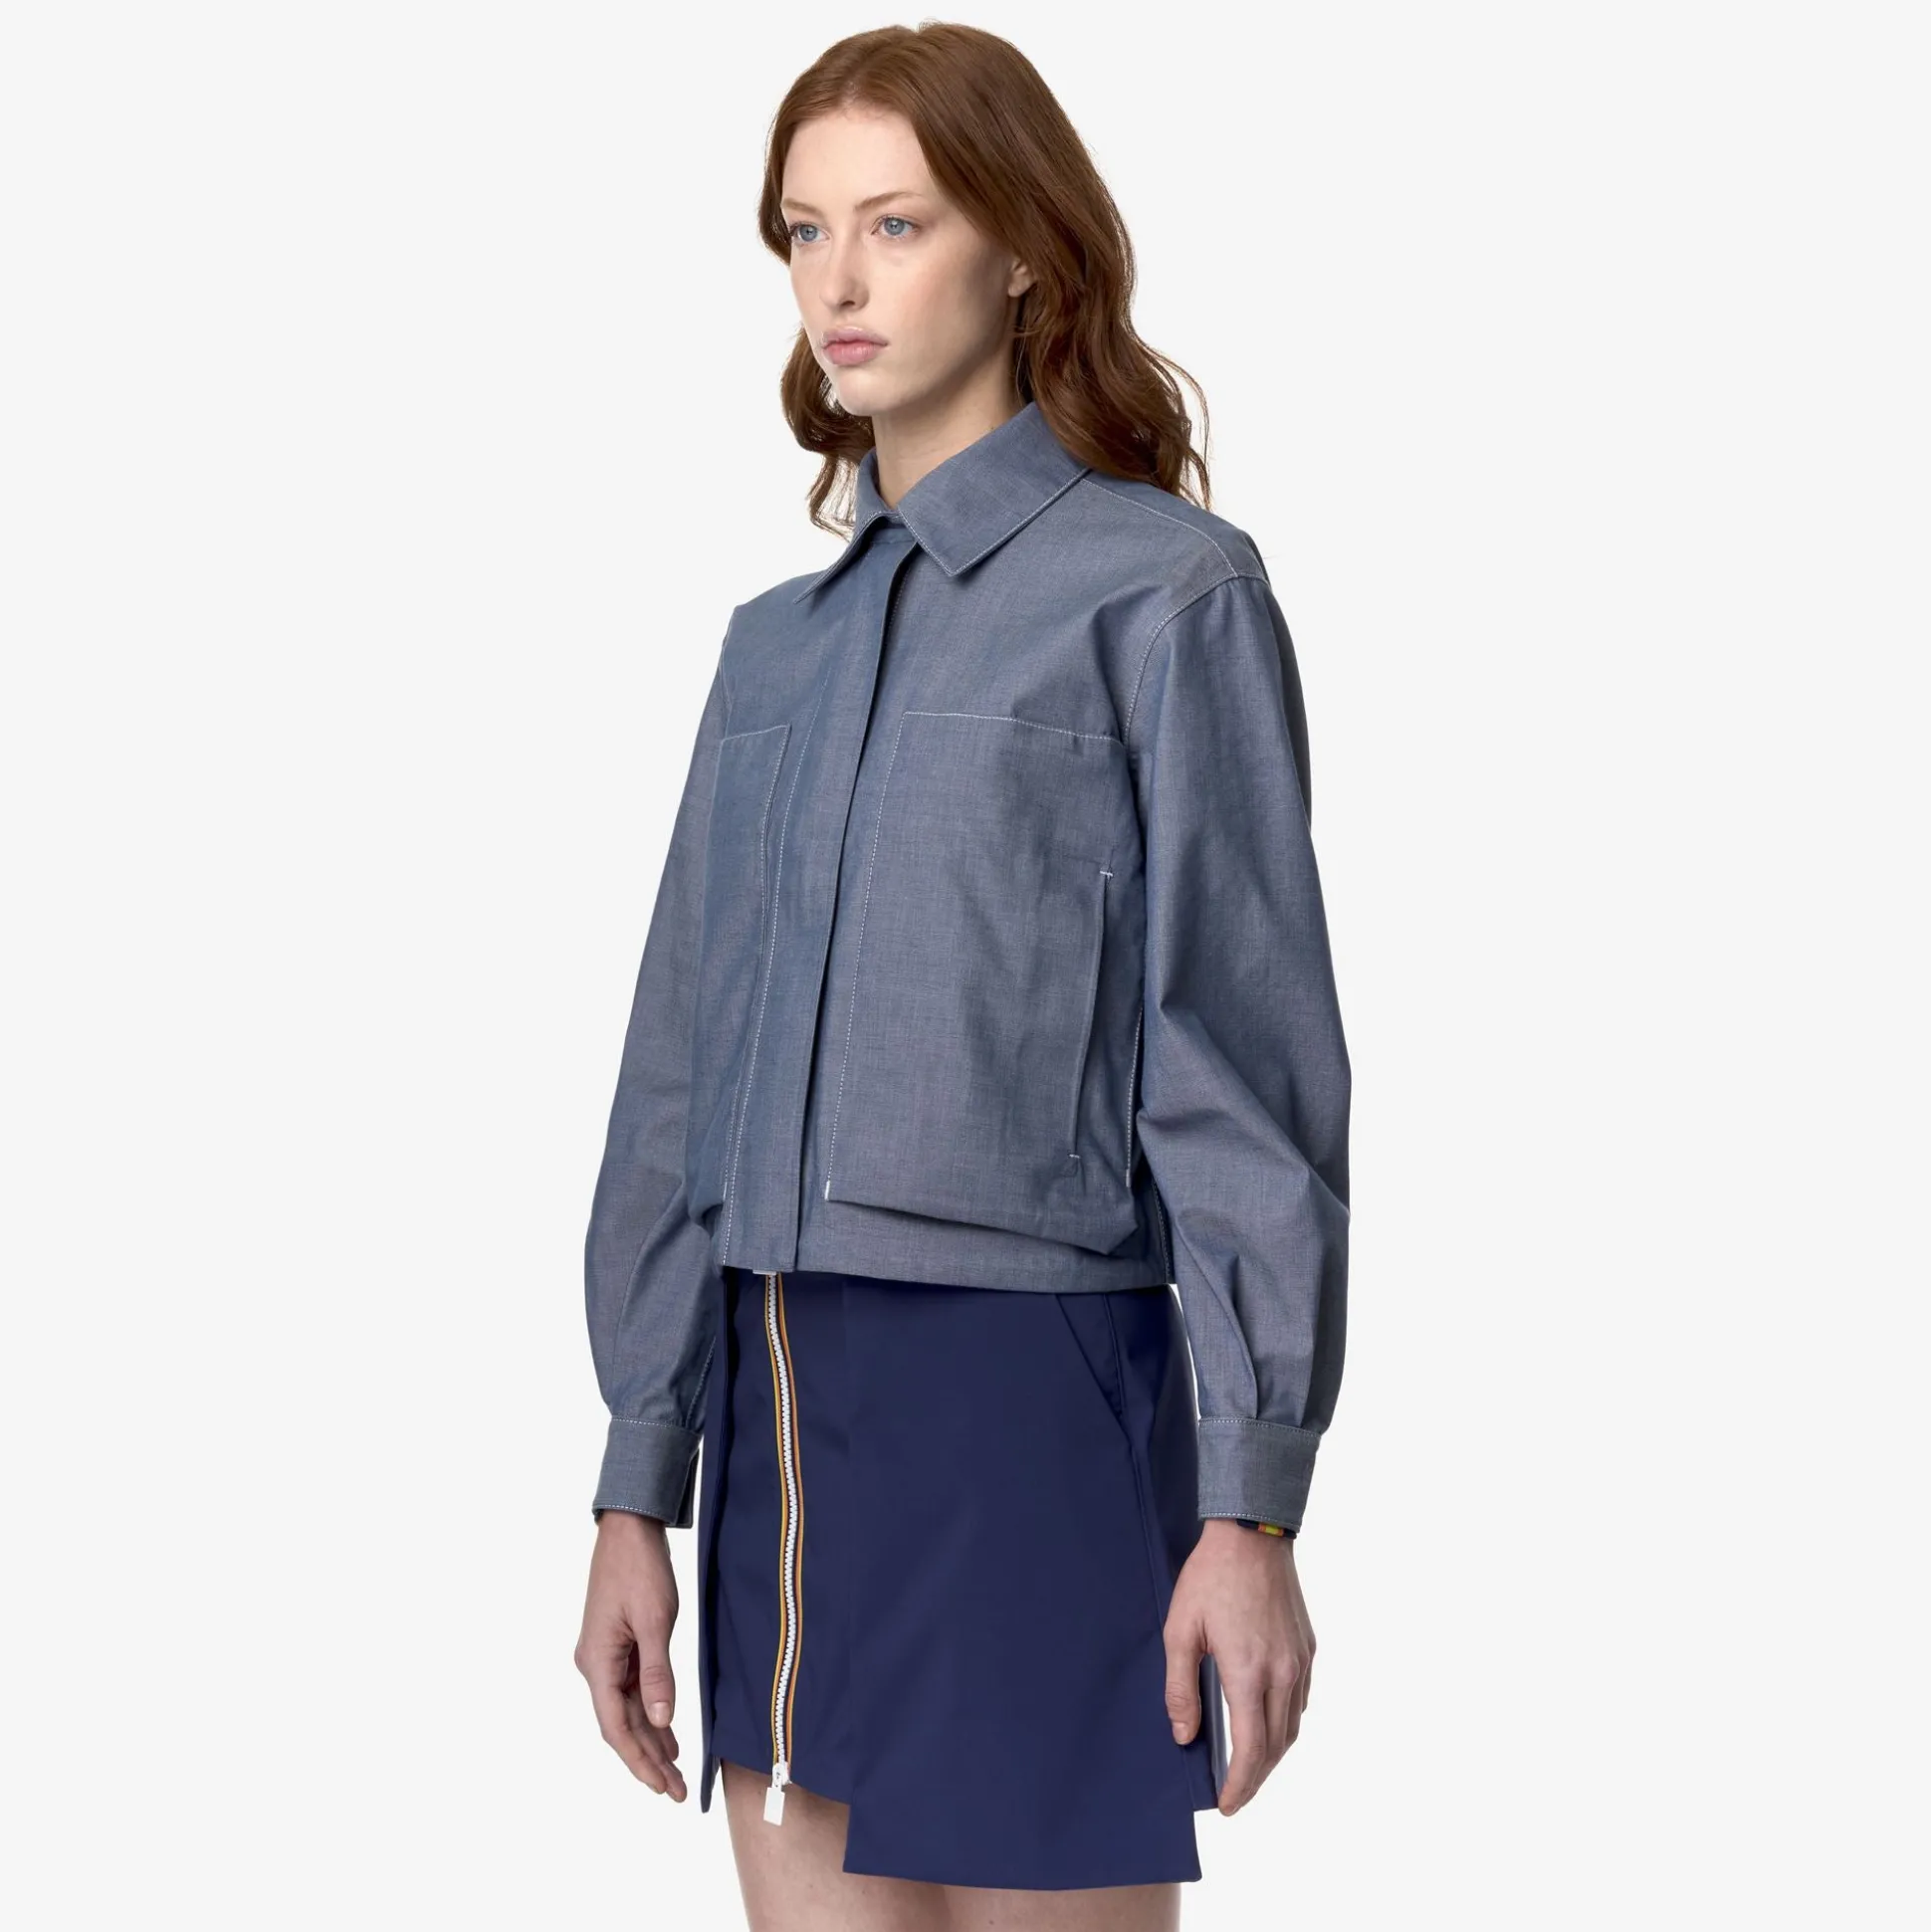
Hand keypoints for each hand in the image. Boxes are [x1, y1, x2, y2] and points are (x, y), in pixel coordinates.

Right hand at [575, 1510, 686, 1799]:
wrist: (629, 1529)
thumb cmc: (640, 1568)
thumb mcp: (654, 1620)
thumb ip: (657, 1671)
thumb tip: (660, 1719)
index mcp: (597, 1662)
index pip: (616, 1727)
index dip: (639, 1761)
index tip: (661, 1787)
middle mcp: (595, 1665)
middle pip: (621, 1725)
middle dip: (648, 1760)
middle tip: (676, 1791)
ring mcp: (604, 1656)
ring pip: (628, 1710)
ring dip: (651, 1740)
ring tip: (674, 1771)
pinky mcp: (617, 1646)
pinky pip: (632, 1689)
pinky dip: (650, 1712)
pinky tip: (666, 1732)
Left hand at [1163, 1519, 1313, 1814]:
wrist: (1252, 1534)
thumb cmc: (1210, 1578)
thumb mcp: (1180, 1630)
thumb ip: (1181, 1688)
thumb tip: (1185, 1736)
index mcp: (1249, 1672)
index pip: (1252, 1750)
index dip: (1240, 1785)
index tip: (1226, 1805)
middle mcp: (1283, 1672)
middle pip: (1277, 1746)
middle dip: (1256, 1778)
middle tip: (1234, 1794)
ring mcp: (1300, 1660)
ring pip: (1293, 1726)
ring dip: (1273, 1754)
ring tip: (1248, 1766)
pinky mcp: (1307, 1647)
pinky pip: (1300, 1699)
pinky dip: (1285, 1723)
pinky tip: (1267, 1722)